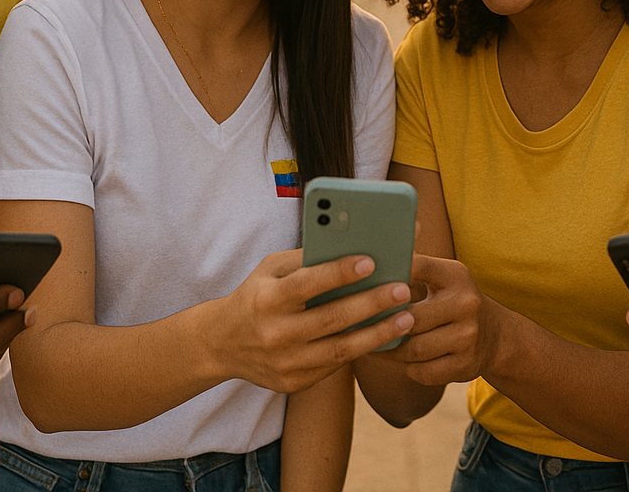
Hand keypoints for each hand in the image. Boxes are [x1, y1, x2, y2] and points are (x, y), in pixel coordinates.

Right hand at [208, 249, 413, 394]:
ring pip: (340, 349)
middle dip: (371, 303)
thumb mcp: (270, 269)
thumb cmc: (256, 295)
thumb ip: (306, 259)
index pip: (307, 284)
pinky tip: (385, 336)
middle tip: (403, 290)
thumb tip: (353, 244)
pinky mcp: (294, 383)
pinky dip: (362, 350)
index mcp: (266, 299)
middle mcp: (275, 333)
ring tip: (406, 318)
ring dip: (377, 334)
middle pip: (331, 318)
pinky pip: (335, 366)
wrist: (221, 344)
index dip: (339, 273)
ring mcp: (285, 362)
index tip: (371, 261)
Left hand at [375, 254, 498, 386]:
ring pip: (414, 349)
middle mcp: (466, 304)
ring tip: (375, 344)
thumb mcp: (443, 278)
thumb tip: (371, 259)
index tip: (365, 284)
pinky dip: (408, 368)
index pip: (418, 267)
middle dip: (386, 324)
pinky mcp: (465, 365)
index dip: (390, 276)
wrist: (495, 335)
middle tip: (362, 326)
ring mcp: (468, 337)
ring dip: (392, 350)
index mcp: (455, 276)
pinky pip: (423, 372)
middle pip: (412, 318)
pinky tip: (401, 360)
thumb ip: (414, 268)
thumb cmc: (453, 301)